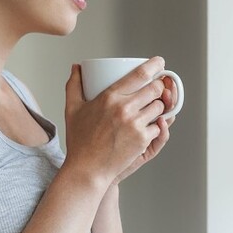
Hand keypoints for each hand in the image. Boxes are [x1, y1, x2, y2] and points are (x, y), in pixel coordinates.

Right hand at [63, 57, 172, 186]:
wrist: (87, 170)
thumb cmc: (79, 140)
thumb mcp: (72, 109)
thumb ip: (74, 85)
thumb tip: (76, 67)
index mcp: (110, 97)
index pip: (140, 74)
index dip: (154, 66)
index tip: (160, 63)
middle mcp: (125, 108)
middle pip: (155, 89)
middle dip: (159, 87)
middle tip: (156, 89)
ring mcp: (135, 125)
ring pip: (160, 108)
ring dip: (159, 107)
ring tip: (151, 109)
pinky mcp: (142, 140)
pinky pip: (158, 127)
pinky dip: (156, 126)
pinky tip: (148, 127)